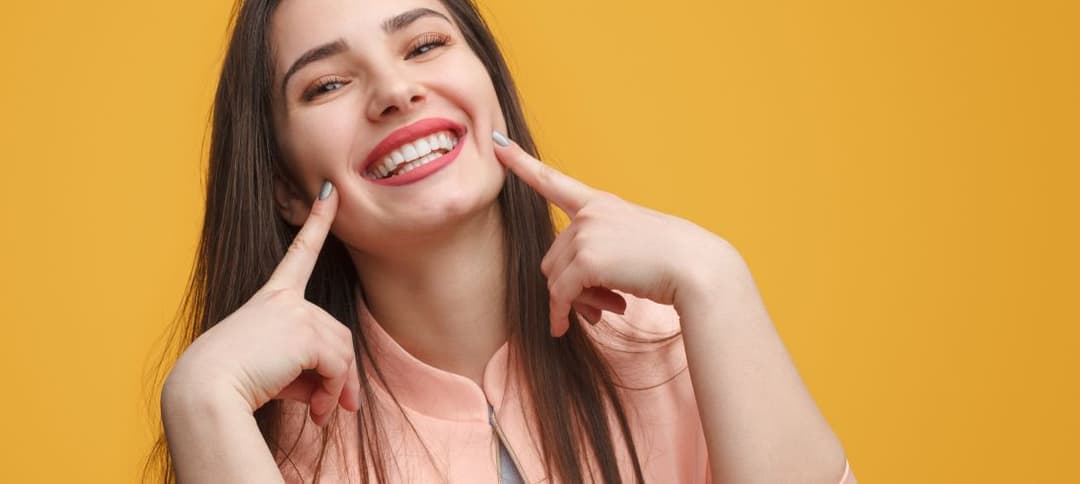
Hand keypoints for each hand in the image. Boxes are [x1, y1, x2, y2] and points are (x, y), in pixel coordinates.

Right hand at [164, 181, 359, 426]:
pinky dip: (334, 392)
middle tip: (336, 411)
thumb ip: (306, 372)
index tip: (331, 193)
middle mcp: (285, 299)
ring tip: (323, 415)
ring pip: (342, 352)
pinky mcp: (304, 332)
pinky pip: (337, 366)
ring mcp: (296, 312)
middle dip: (342, 376)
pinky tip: (318, 413)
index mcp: (271, 299)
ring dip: (338, 388)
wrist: (205, 392)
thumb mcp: (273, 372)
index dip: (318, 222)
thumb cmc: (230, 385)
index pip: (299, 253)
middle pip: (337, 334)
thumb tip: (335, 396)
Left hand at [492, 132, 739, 336]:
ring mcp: (587, 233)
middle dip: (568, 287)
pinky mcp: (587, 259)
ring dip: (572, 302)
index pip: (554, 181)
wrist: (696, 268)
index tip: (498, 144)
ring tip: (605, 311)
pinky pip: (561, 294)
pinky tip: (566, 327)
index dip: (523, 163)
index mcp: (601, 203)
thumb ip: (598, 256)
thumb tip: (567, 294)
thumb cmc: (672, 262)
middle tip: (598, 308)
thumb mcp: (632, 247)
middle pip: (553, 257)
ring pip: (555, 278)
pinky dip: (561, 314)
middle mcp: (590, 213)